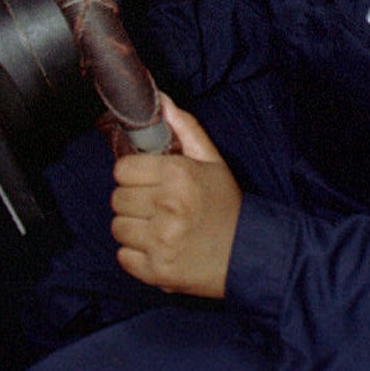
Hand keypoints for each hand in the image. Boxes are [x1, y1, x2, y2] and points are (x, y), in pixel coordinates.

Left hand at [110, 97, 240, 298]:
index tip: (147, 182)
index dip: (133, 175)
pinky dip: (136, 255)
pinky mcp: (157, 272)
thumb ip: (184, 127)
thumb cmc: (228, 207)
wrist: (251, 256)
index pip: (122, 170)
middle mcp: (168, 207)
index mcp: (178, 175)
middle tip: (156, 206)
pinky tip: (158, 248)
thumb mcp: (212, 161)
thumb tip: (160, 99)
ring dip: (133, 228)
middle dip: (134, 201)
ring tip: (158, 228)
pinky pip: (123, 257)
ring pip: (117, 227)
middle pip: (117, 199)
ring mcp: (161, 242)